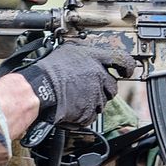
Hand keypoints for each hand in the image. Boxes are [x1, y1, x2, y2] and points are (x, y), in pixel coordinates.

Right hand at [19, 41, 135, 125]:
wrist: (39, 90)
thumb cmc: (48, 71)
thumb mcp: (68, 51)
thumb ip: (85, 53)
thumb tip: (93, 55)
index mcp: (94, 58)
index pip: (122, 60)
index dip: (126, 67)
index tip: (126, 71)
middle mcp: (98, 75)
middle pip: (112, 86)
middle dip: (104, 89)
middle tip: (89, 88)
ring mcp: (95, 93)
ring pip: (102, 101)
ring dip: (92, 101)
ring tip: (76, 97)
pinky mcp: (89, 110)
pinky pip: (92, 114)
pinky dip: (84, 113)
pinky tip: (73, 106)